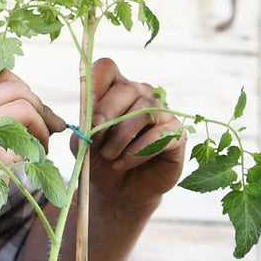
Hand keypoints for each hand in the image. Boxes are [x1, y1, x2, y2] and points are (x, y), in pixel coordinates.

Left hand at [84, 58, 185, 210]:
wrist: (118, 191)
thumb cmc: (101, 163)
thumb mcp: (83, 146)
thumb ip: (84, 128)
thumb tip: (92, 119)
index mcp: (116, 91)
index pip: (106, 69)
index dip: (95, 86)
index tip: (87, 114)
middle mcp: (142, 95)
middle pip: (126, 89)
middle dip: (106, 116)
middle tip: (97, 142)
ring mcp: (162, 112)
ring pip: (144, 111)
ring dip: (122, 138)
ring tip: (111, 157)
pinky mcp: (177, 134)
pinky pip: (160, 134)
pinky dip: (139, 151)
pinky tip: (125, 163)